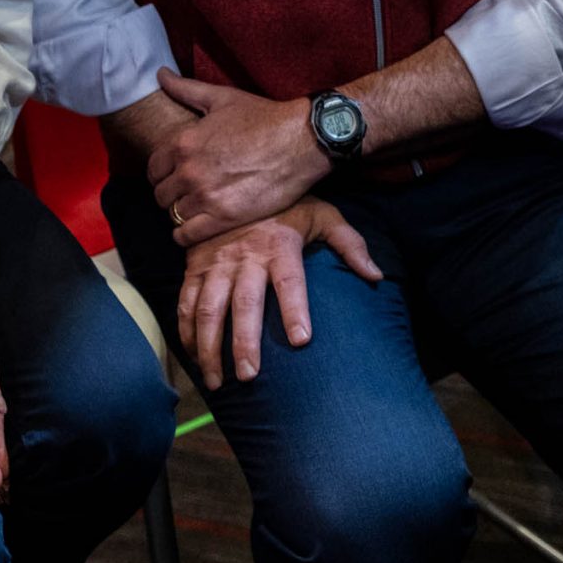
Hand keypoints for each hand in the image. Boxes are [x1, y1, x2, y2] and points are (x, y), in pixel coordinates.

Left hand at [149, 71, 329, 243]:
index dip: (162, 173)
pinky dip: (187, 235)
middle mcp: (189, 171)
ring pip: (173, 214)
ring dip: (182, 213)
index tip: (174, 176)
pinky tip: (197, 228)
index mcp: (184, 142)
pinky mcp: (224, 218)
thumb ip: (185, 89)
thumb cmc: (264, 117)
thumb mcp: (222, 98)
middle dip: (171, 194)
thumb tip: (160, 74)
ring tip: (197, 209)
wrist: (302, 140)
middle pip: (161, 195)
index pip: (153, 168)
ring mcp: (206, 196)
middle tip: (187, 194)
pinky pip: (188, 235)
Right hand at [174, 198, 381, 385]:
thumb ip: (350, 245)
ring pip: (208, 308)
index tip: (301, 341)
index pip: (290, 281)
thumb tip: (377, 276)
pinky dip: (186, 332)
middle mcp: (246, 256)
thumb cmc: (288, 205)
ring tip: (217, 381)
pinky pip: (185, 302)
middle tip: (250, 376)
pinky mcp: (195, 265)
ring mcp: (216, 262)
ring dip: (209, 346)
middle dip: (244, 341)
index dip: (295, 310)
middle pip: (245, 303)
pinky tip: (192, 356)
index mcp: (280, 245)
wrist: (236, 181)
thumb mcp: (323, 215)